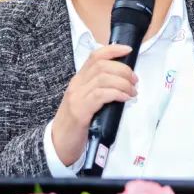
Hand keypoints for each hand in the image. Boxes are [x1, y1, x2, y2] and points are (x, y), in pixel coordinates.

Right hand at [50, 43, 137, 165]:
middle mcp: (76, 85)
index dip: (113, 49)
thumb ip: (100, 90)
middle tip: (134, 80)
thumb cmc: (76, 124)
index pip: (94, 56)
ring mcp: (77, 97)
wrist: (58, 144)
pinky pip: (101, 95)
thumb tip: (124, 83)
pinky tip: (125, 98)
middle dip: (123, 69)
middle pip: (102, 65)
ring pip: (103, 78)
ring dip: (123, 83)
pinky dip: (117, 94)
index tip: (128, 50)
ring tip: (132, 92)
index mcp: (78, 80)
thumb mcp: (87, 102)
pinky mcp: (80, 111)